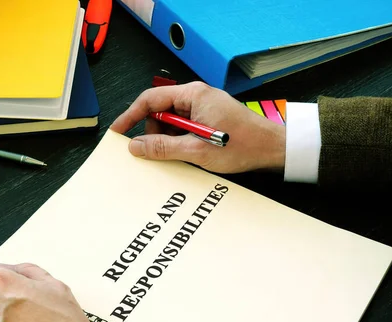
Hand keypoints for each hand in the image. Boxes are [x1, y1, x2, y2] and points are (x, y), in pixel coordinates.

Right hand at [110, 81, 285, 173]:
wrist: (272, 149)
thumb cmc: (243, 145)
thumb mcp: (196, 150)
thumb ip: (163, 147)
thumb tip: (136, 146)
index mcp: (193, 95)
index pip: (150, 100)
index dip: (130, 116)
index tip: (119, 131)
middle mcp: (196, 97)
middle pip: (159, 111)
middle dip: (152, 132)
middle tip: (150, 153)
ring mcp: (203, 108)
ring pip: (171, 122)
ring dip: (168, 139)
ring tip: (179, 155)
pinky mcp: (208, 118)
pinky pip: (183, 128)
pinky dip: (179, 141)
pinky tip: (186, 155)